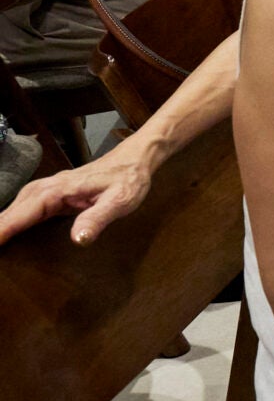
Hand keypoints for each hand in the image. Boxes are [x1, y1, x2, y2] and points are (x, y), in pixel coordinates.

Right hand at [0, 146, 157, 246]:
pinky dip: (9, 220)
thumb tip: (77, 240)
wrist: (134, 160)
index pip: (19, 215)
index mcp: (56, 191)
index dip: (1, 231)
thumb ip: (98, 219)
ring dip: (0, 225)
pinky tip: (5, 232)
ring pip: (12, 209)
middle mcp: (45, 189)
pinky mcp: (50, 194)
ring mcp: (45, 190)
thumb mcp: (119, 201)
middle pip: (9, 213)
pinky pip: (22, 209)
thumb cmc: (128, 180)